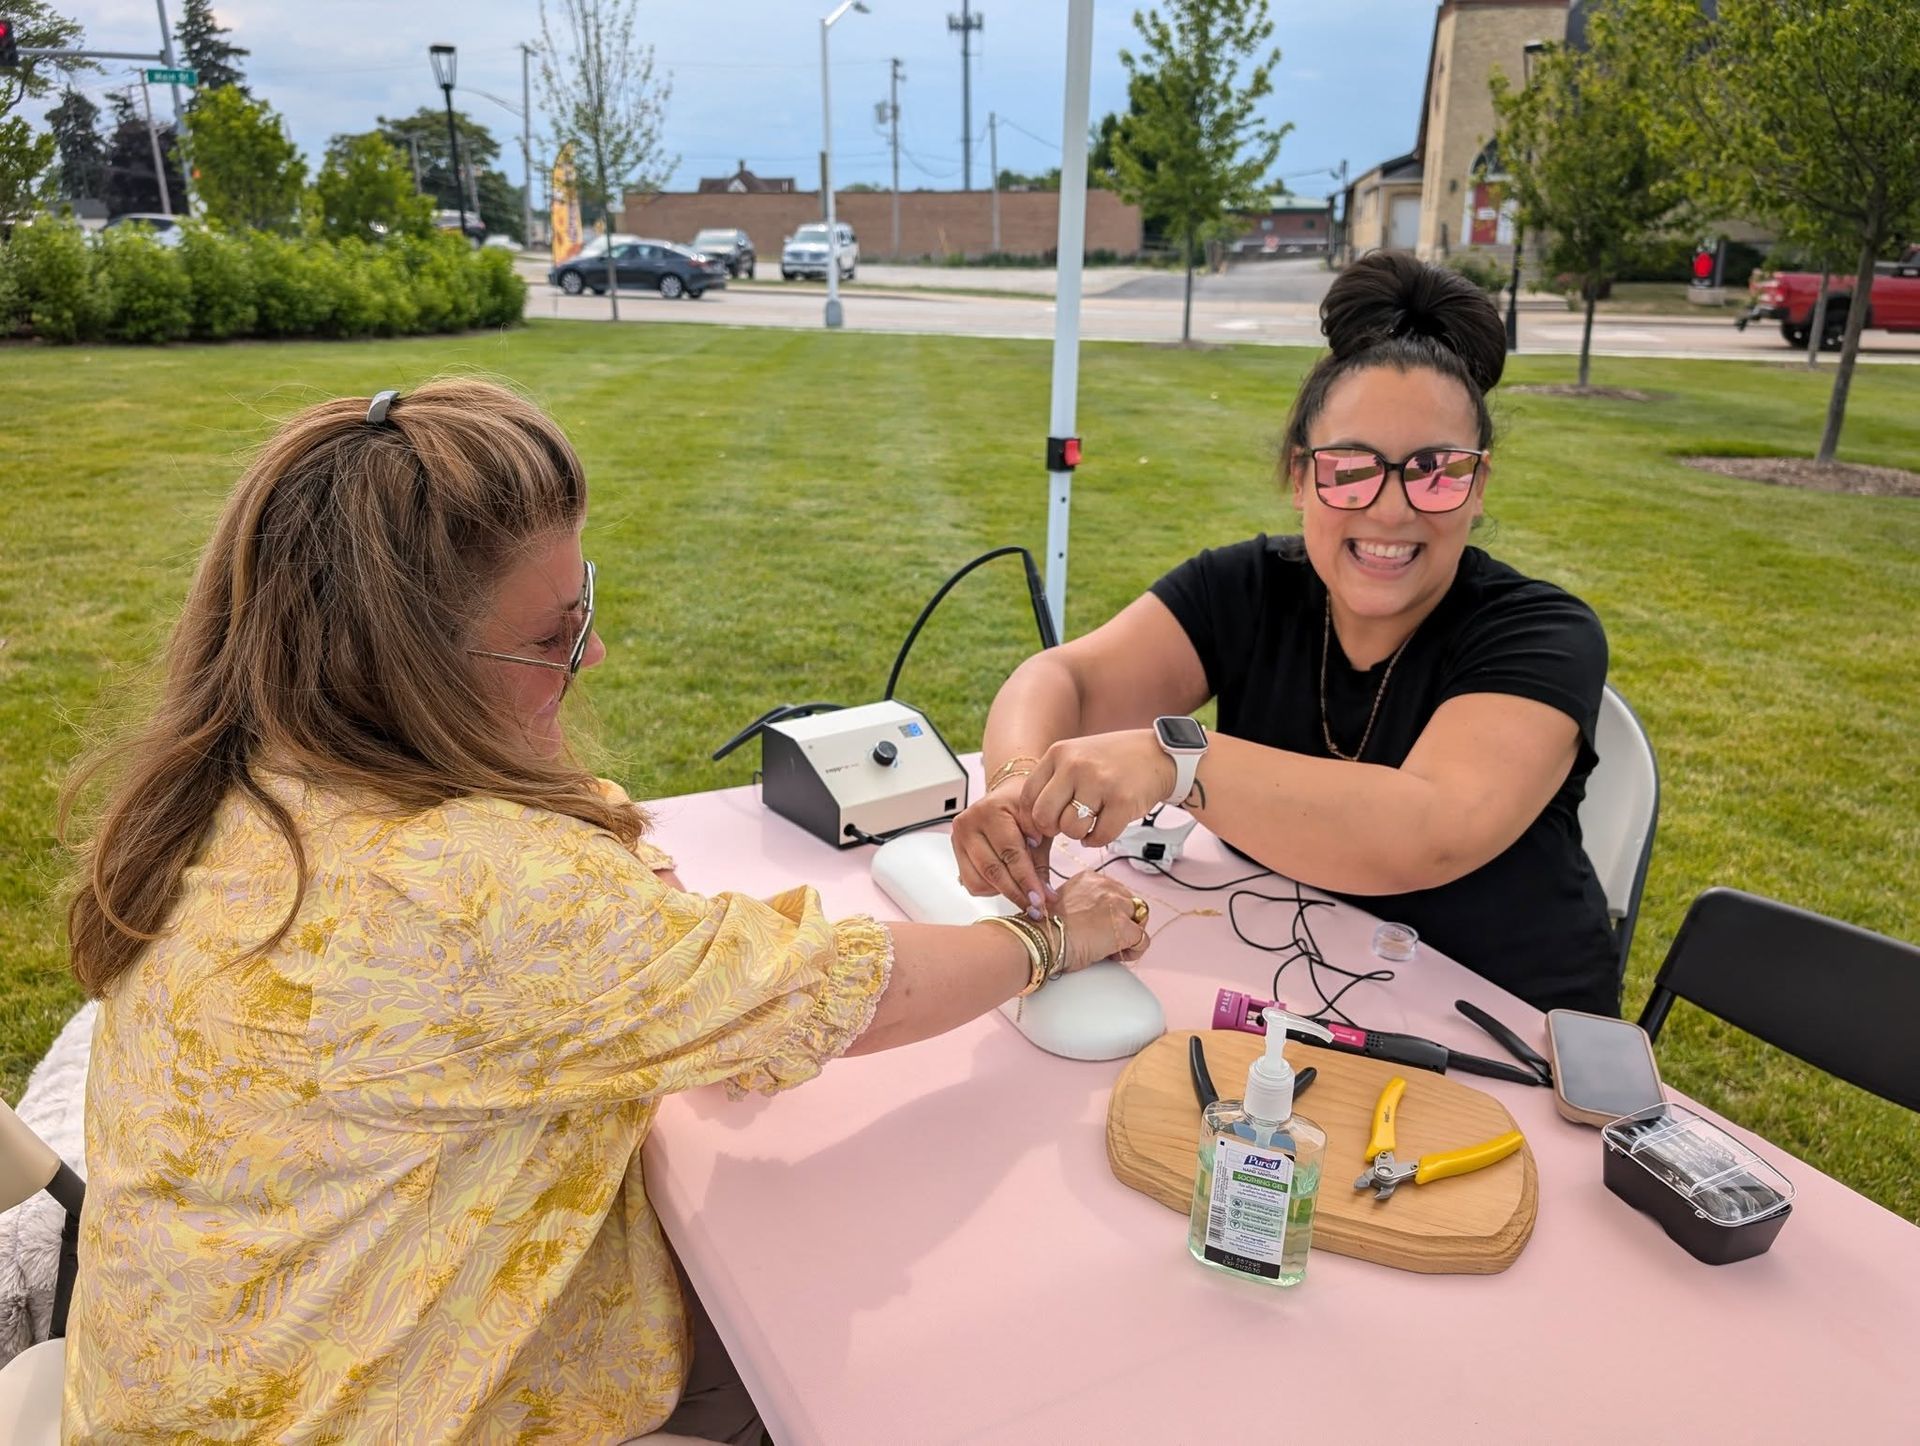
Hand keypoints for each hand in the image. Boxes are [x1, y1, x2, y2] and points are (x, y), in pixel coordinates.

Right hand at [952, 778, 1057, 914]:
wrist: (1008, 799)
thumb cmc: (1026, 809)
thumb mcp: (1040, 828)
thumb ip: (1041, 862)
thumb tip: (1046, 898)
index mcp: (991, 810)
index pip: (1010, 853)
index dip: (1026, 880)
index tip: (1041, 901)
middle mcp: (968, 823)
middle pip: (992, 871)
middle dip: (1016, 893)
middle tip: (1036, 908)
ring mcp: (958, 839)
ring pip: (979, 881)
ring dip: (1003, 893)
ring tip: (1024, 893)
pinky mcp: (956, 852)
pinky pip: (972, 883)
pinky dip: (991, 889)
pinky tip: (1008, 882)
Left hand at [1022, 730, 1177, 850]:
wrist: (1157, 755)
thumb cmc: (1111, 762)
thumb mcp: (1075, 757)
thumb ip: (1052, 783)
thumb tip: (1029, 825)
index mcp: (1059, 753)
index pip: (1027, 797)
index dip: (1032, 819)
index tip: (1042, 827)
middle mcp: (1076, 765)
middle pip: (1043, 817)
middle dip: (1052, 829)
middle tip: (1066, 826)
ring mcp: (1099, 782)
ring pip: (1070, 830)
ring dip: (1078, 834)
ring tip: (1090, 822)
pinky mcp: (1122, 801)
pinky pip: (1098, 836)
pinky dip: (1098, 839)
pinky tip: (1104, 826)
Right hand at [1053, 870, 1149, 969]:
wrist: (1043, 939)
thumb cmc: (1045, 928)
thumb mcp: (1063, 903)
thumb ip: (1083, 904)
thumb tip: (1093, 919)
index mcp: (1090, 879)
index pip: (1117, 892)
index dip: (1113, 912)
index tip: (1103, 925)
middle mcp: (1106, 887)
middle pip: (1132, 904)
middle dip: (1125, 921)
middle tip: (1108, 939)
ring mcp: (1118, 906)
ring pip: (1141, 920)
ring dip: (1130, 935)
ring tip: (1111, 948)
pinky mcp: (1125, 927)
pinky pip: (1143, 940)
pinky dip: (1133, 951)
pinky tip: (1116, 956)